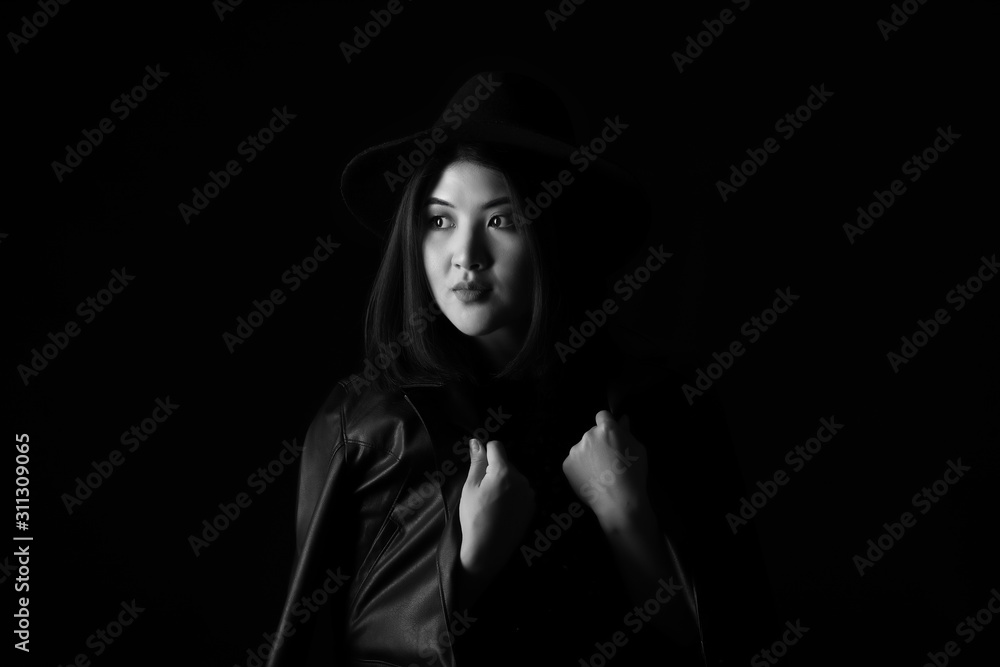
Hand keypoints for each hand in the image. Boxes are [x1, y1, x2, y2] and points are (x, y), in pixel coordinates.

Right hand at [458, 439, 535, 578]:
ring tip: (493, 503)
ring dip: (504, 482)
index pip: (496, 446)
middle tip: (483, 491)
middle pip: (506, 463)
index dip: (485, 454)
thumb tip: (476, 441)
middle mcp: (522, 479)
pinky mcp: (532, 506)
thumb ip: (477, 462)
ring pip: (514, 477)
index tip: (478, 470)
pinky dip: (512, 494)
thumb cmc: (474, 516)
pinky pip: (521, 491)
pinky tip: (503, 510)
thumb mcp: (470, 487)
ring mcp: (529, 493)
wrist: (488, 549)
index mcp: (504, 471)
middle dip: (494, 470)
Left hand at [562, 411, 648, 525]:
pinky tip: (592, 479)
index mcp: (606, 429)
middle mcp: (588, 436)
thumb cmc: (633, 475)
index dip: (607, 424)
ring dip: (589, 455)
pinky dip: (581, 467)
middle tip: (609, 460)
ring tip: (601, 473)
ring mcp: (575, 450)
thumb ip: (627, 431)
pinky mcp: (567, 464)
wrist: (619, 501)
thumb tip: (622, 419)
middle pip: (592, 434)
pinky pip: (575, 462)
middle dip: (599, 442)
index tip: (610, 435)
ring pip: (583, 448)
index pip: (602, 415)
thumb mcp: (638, 450)